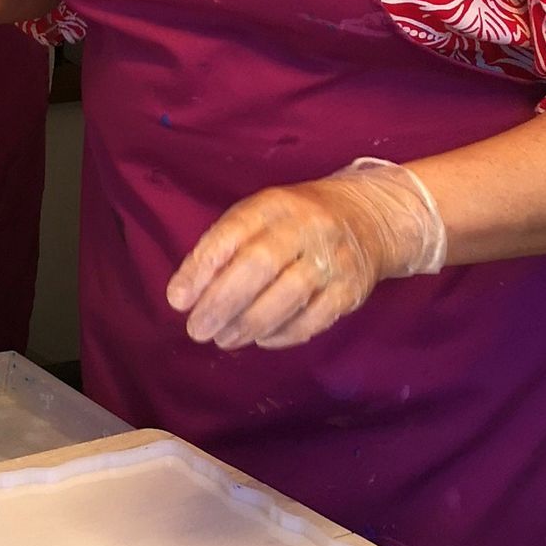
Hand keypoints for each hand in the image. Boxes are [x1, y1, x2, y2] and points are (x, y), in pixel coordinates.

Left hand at [167, 160, 446, 349]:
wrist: (368, 219)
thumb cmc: (294, 222)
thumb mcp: (259, 217)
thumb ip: (223, 247)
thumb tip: (184, 294)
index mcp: (273, 205)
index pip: (231, 234)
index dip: (201, 268)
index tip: (177, 299)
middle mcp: (305, 228)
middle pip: (258, 266)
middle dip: (221, 303)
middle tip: (197, 329)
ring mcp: (333, 260)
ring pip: (287, 296)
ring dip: (248, 325)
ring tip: (222, 339)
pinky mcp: (351, 291)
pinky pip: (314, 320)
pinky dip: (282, 335)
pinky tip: (259, 340)